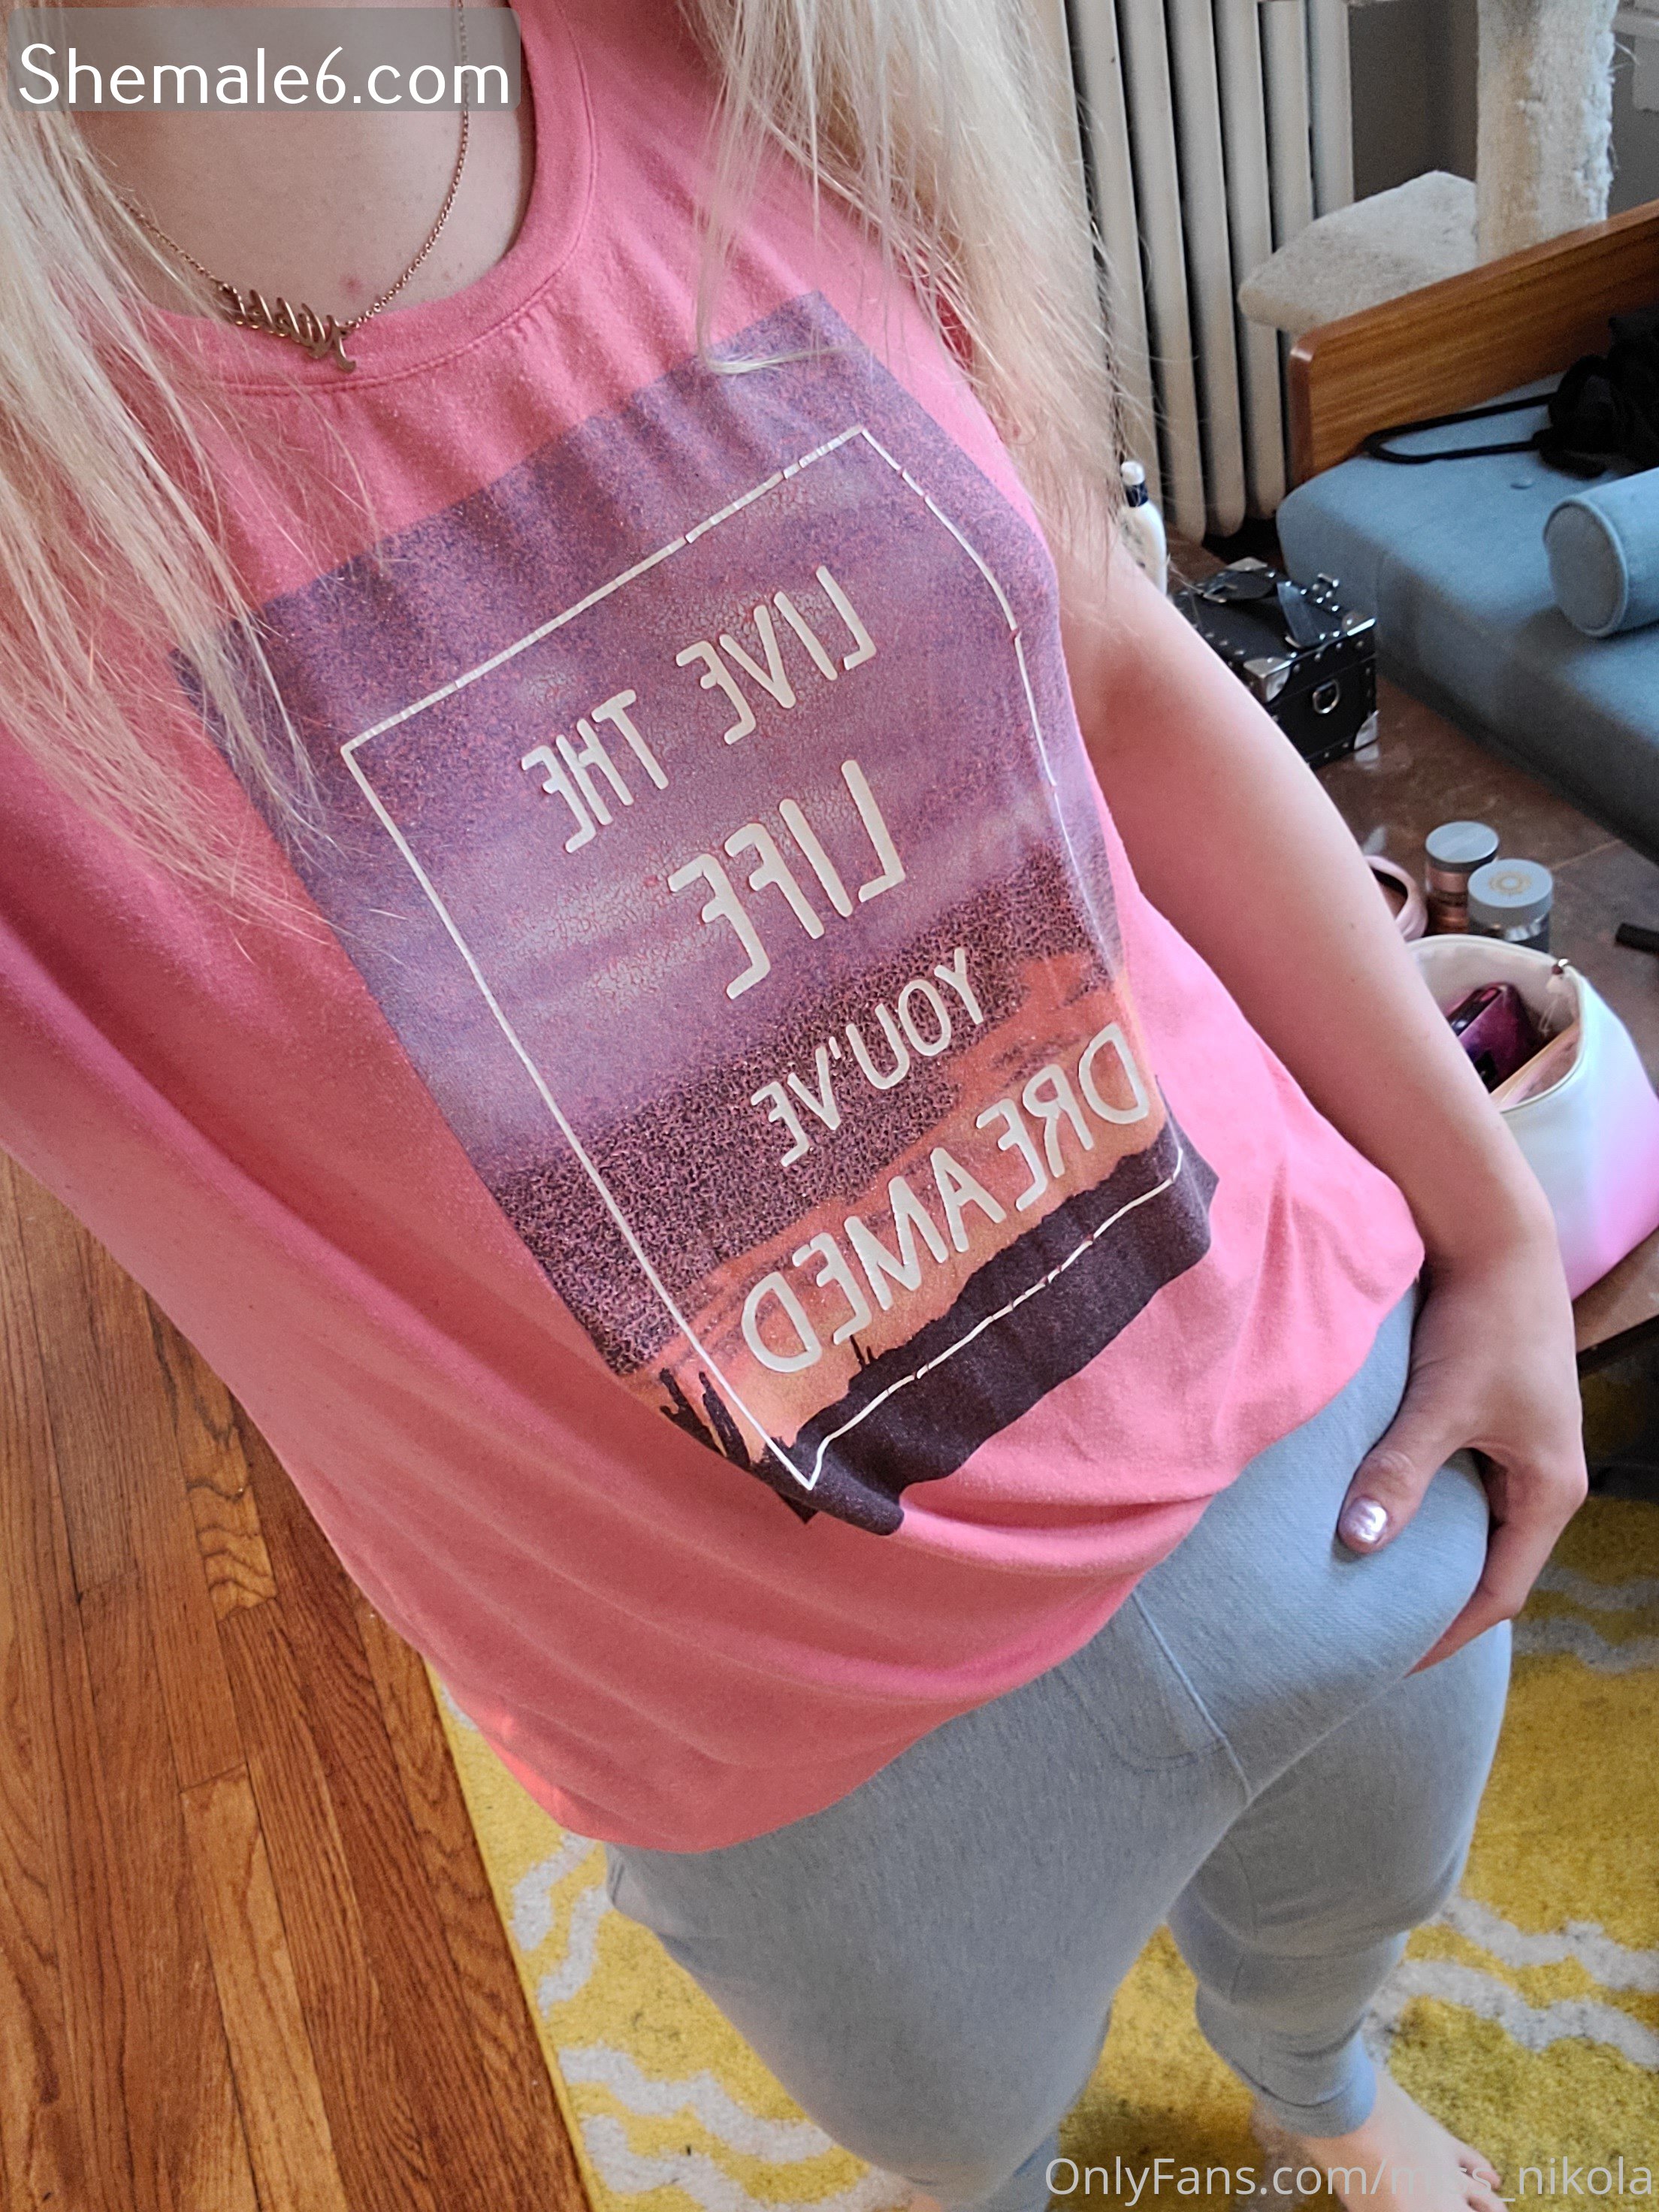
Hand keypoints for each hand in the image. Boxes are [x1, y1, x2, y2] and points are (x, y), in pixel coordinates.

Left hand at [1335, 1232, 1587, 1669]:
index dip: (1448, 1633)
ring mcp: (1520, 1447)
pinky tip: (1375, 1508)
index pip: (1500, 1592)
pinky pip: (1460, 1484)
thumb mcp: (1441, 1402)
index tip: (1391, 1662)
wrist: (1496, 1238)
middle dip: (1437, 1600)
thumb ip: (1400, 1471)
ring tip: (1365, 1581)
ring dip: (1426, 1550)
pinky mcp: (1493, 1417)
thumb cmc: (1483, 1320)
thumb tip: (1357, 1541)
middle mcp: (1542, 1477)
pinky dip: (1422, 1505)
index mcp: (1549, 1490)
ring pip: (1471, 1523)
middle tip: (1371, 1631)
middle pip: (1489, 1563)